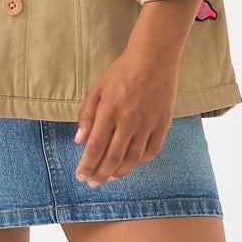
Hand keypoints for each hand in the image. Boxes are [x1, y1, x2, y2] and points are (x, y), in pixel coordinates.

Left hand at [73, 49, 179, 185]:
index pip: (95, 147)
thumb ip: (87, 115)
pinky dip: (140, 161)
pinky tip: (131, 163)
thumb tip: (79, 141)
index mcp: (109, 111)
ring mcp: (148, 123)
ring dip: (119, 172)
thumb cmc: (122, 71)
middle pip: (113, 158)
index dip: (87, 166)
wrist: (154, 57)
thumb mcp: (98, 88)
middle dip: (100, 175)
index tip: (80, 176)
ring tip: (109, 177)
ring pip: (132, 159)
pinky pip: (152, 151)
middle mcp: (129, 120)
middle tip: (93, 183)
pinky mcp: (163, 123)